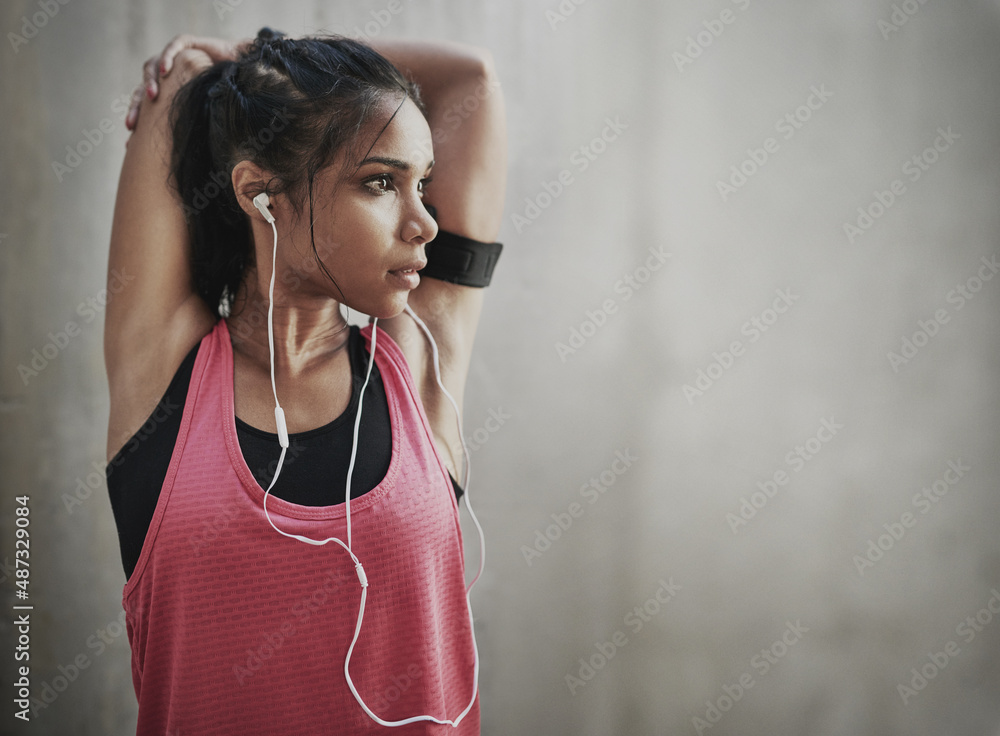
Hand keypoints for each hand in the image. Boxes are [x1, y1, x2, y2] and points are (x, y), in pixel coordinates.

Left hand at [125, 34, 250, 130]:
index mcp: (166, 91)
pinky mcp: (186, 43)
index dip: (138, 118)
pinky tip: (165, 71)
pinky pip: (172, 48)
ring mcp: (174, 57)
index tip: (131, 136)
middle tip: (133, 123)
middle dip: (136, 105)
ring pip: (152, 66)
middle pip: (142, 87)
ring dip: (150, 81)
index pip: (144, 104)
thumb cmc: (226, 93)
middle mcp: (166, 74)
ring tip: (152, 95)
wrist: (243, 68)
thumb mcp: (206, 114)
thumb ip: (196, 126)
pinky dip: (167, 58)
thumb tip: (194, 160)